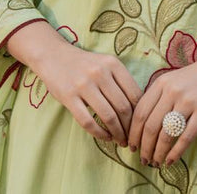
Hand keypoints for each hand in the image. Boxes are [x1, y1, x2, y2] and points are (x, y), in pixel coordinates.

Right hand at [7, 22, 142, 146]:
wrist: (54, 56)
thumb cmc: (85, 64)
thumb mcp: (106, 64)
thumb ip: (121, 81)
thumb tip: (139, 109)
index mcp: (113, 64)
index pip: (134, 94)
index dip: (140, 113)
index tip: (141, 125)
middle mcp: (100, 72)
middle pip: (123, 107)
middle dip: (130, 128)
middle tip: (131, 138)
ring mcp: (83, 84)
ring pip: (108, 116)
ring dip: (117, 133)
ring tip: (120, 141)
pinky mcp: (69, 96)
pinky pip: (87, 121)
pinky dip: (99, 133)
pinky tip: (105, 137)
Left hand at [128, 46, 196, 167]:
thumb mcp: (174, 79)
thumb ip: (159, 96)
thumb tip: (144, 124)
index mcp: (161, 82)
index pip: (140, 112)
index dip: (133, 132)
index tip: (130, 145)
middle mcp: (172, 91)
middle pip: (150, 125)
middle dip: (144, 147)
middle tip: (142, 159)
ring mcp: (188, 101)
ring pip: (166, 134)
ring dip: (158, 153)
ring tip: (155, 163)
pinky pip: (186, 137)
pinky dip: (176, 152)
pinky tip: (171, 161)